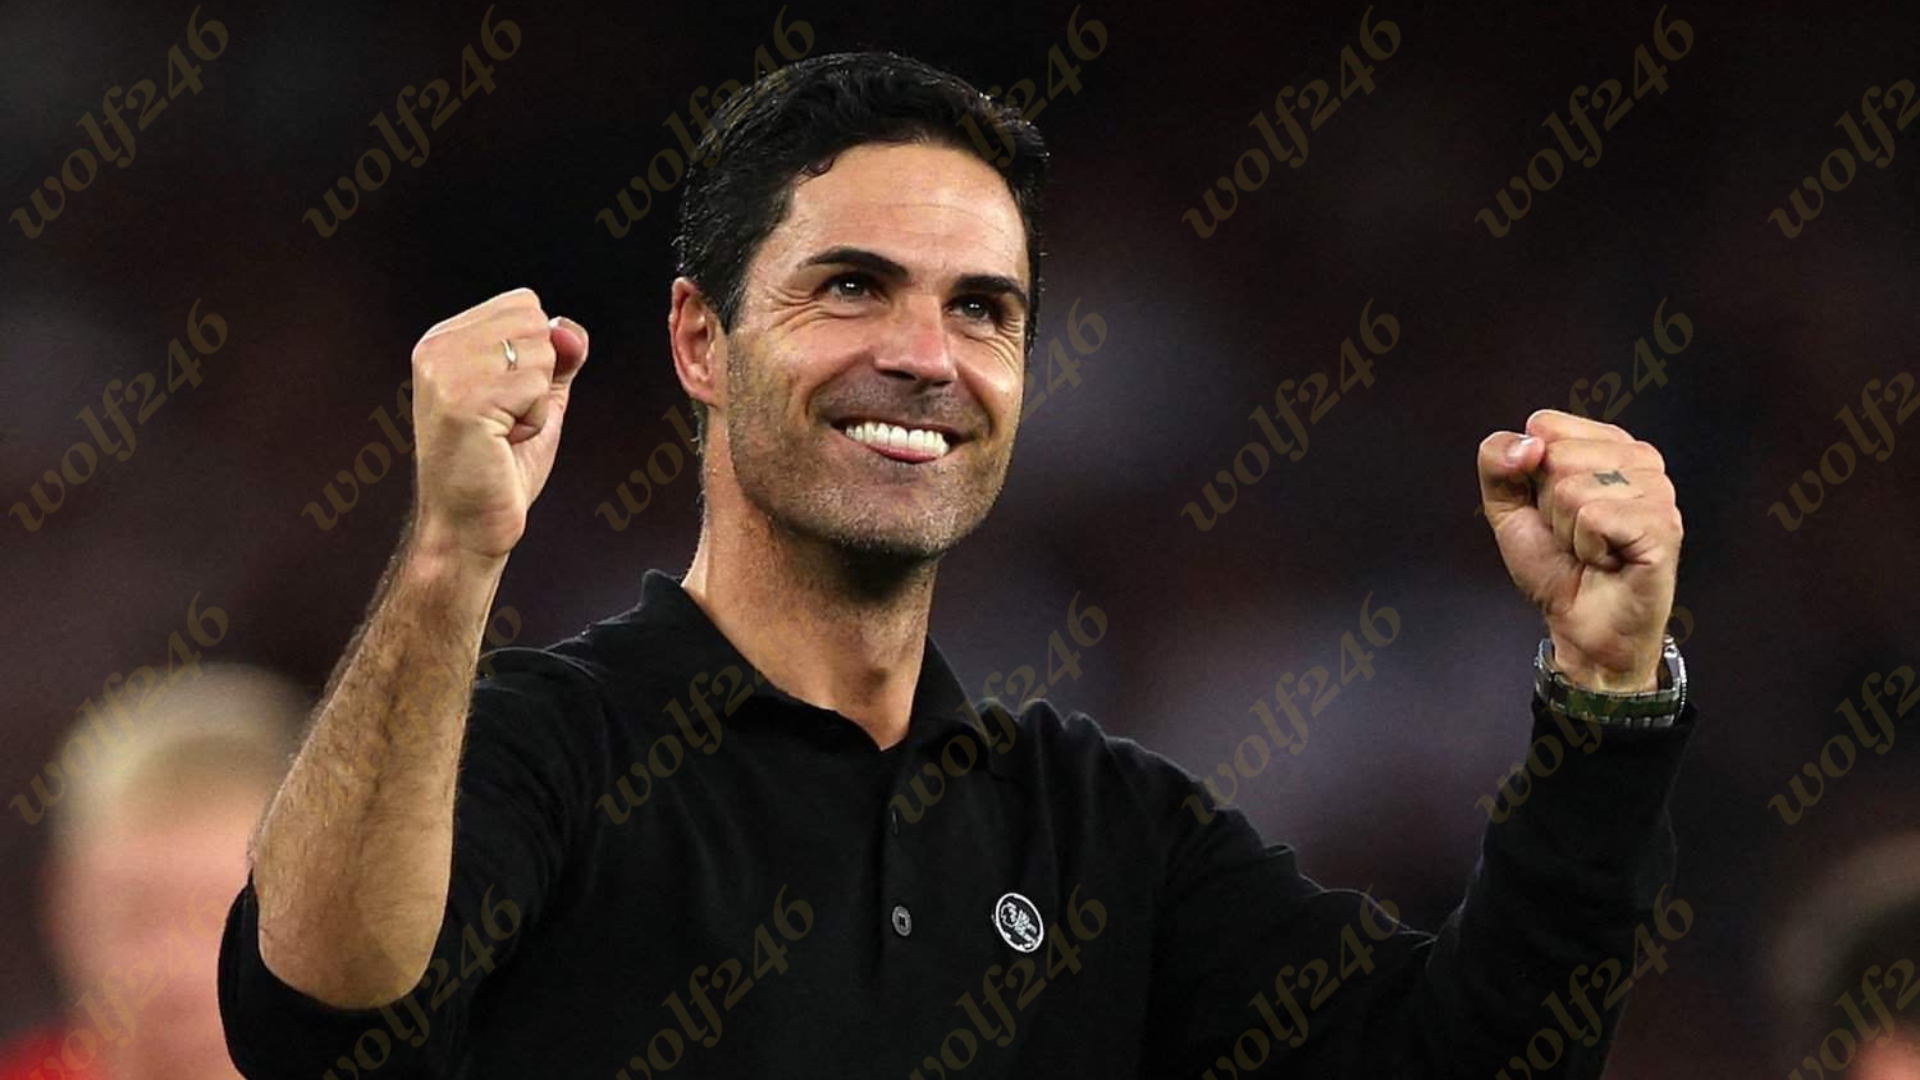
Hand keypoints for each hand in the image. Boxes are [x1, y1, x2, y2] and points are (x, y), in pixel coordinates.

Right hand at [408, 288, 589, 560]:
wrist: (468, 525)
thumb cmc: (500, 466)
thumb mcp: (537, 398)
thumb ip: (558, 357)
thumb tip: (569, 329)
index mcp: (444, 339)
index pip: (525, 304)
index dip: (536, 355)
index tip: (504, 399)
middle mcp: (436, 347)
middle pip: (535, 322)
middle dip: (538, 376)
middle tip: (505, 419)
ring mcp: (444, 372)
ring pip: (540, 353)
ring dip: (536, 400)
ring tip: (502, 430)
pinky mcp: (461, 401)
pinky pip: (536, 386)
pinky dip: (534, 419)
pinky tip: (502, 440)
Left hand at [1477, 410, 1682, 691]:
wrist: (1582, 624)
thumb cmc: (1556, 565)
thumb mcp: (1507, 506)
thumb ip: (1497, 462)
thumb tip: (1528, 443)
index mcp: (1607, 443)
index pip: (1545, 425)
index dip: (1531, 473)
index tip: (1552, 508)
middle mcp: (1640, 458)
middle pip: (1557, 456)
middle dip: (1549, 507)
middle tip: (1574, 535)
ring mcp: (1657, 490)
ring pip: (1573, 489)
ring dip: (1568, 532)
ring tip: (1591, 550)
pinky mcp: (1661, 524)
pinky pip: (1594, 518)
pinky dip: (1587, 548)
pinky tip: (1607, 561)